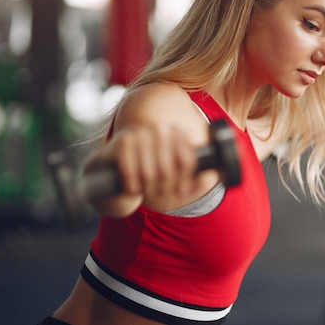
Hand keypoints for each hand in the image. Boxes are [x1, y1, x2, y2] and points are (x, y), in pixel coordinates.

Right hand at [84, 124, 198, 214]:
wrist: (113, 168)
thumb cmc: (148, 171)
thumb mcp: (173, 172)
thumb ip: (193, 175)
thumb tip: (211, 176)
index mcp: (177, 133)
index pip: (188, 162)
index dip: (184, 182)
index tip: (180, 192)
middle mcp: (160, 129)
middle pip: (169, 170)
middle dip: (164, 189)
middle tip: (159, 196)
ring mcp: (140, 133)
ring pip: (150, 173)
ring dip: (147, 189)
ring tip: (145, 192)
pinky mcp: (122, 141)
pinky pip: (131, 172)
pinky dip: (132, 186)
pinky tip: (132, 189)